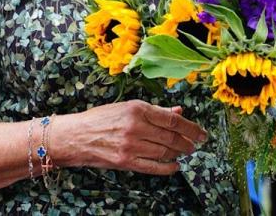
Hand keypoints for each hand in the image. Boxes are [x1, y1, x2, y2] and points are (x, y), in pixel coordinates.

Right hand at [52, 100, 206, 175]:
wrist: (75, 136)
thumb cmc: (100, 119)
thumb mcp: (127, 107)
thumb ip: (155, 111)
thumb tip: (178, 112)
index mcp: (137, 108)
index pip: (172, 119)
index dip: (191, 127)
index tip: (201, 132)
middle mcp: (135, 126)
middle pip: (171, 136)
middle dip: (188, 142)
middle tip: (196, 144)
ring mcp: (131, 145)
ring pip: (164, 151)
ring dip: (179, 153)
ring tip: (186, 152)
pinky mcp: (126, 161)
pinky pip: (153, 167)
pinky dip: (168, 167)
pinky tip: (175, 165)